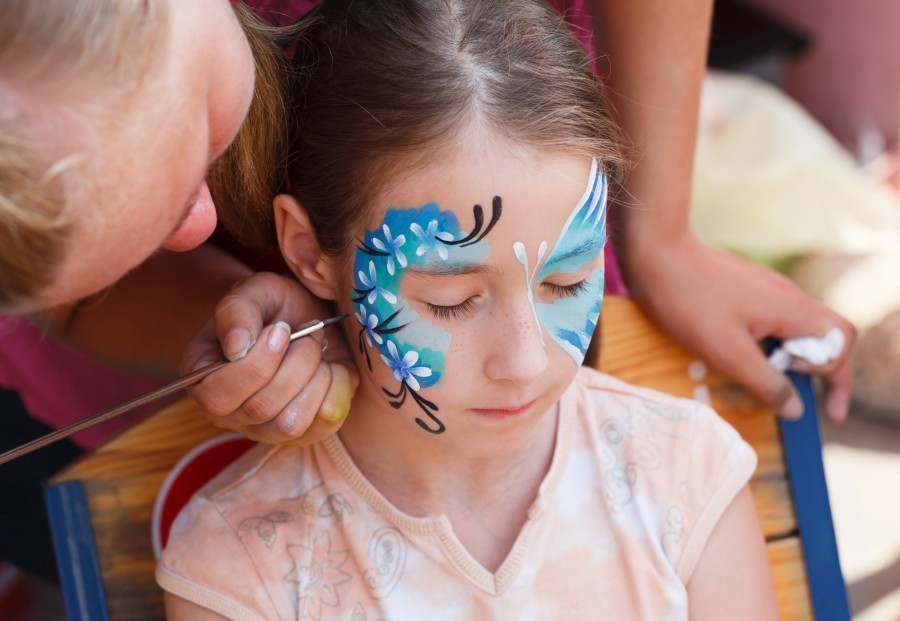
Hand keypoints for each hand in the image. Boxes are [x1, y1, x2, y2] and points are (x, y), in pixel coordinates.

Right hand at [181, 272, 359, 442]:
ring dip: (315, 378)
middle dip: (295, 362)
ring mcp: (269, 429)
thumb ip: (236, 311)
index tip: (281, 327)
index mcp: (204, 381)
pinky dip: (337, 387)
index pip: (218, 396)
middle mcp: (232, 414)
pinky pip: (325, 424)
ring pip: (291, 424)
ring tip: (317, 348)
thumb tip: (237, 349)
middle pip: (261, 408)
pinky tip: (332, 366)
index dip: (257, 363)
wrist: (307, 318)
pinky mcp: (308, 433)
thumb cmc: (272, 307)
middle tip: (309, 330)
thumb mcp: (252, 292)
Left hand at [623, 232, 855, 421]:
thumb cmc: (689, 302)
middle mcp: (786, 295)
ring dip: (786, 360)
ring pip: (794, 329)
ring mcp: (765, 289)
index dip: (836, 376)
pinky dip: (766, 345)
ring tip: (759, 380)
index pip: (839, 341)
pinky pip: (770, 321)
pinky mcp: (744, 288)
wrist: (656, 253)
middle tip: (790, 398)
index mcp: (791, 308)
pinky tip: (737, 356)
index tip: (819, 407)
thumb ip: (766, 382)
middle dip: (814, 371)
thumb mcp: (727, 353)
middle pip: (822, 336)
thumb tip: (796, 409)